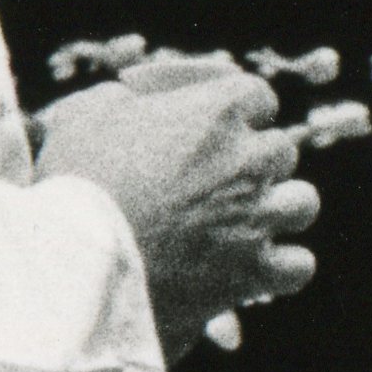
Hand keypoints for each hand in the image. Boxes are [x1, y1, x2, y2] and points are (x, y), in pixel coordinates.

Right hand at [39, 55, 319, 349]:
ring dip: (275, 208)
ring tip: (240, 222)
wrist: (71, 268)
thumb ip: (120, 100)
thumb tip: (131, 101)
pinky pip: (298, 265)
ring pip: (301, 202)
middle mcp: (248, 161)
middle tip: (211, 180)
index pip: (256, 96)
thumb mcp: (81, 116)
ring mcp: (256, 219)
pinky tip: (252, 267)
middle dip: (250, 162)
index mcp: (216, 111)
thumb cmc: (70, 185)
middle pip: (279, 150)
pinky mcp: (251, 274)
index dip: (234, 110)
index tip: (207, 126)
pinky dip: (280, 265)